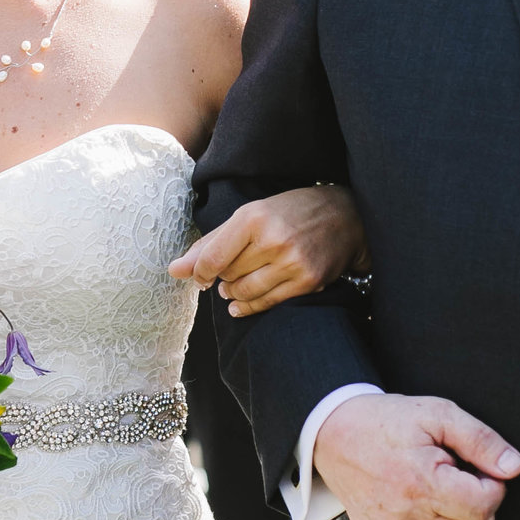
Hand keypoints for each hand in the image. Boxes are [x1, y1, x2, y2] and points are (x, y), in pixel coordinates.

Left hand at [170, 186, 366, 315]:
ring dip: (233, 294)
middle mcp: (274, 240)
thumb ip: (211, 242)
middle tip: (227, 273)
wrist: (345, 216)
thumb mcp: (250, 215)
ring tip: (232, 288)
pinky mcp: (308, 282)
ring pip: (245, 292)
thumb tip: (174, 270)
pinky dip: (249, 307)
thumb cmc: (290, 213)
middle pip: (228, 274)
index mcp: (254, 217)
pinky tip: (241, 305)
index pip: (213, 257)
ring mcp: (293, 263)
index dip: (200, 272)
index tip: (200, 276)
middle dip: (222, 277)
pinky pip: (267, 303)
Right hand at [312, 393, 519, 519]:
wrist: (334, 437)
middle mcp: (405, 519)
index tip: (475, 468)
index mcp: (420, 484)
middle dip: (479, 503)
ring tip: (444, 495)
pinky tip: (432, 516)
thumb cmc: (388, 422)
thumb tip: (514, 468)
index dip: (492, 485)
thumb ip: (481, 440)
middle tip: (458, 477)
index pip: (485, 505)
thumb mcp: (438, 414)